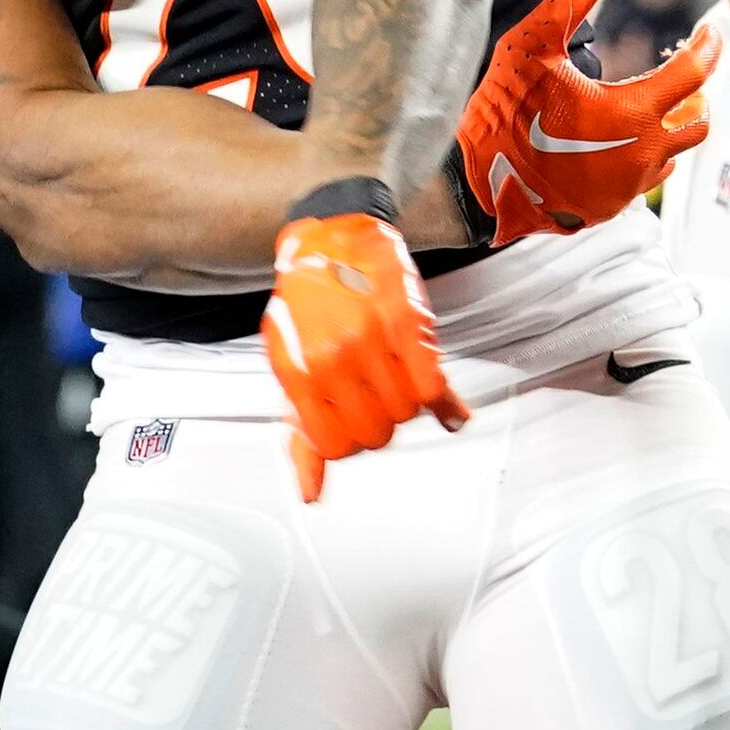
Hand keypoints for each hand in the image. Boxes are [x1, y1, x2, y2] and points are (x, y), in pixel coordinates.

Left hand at [261, 202, 463, 499]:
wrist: (334, 235)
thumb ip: (301, 430)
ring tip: (394, 375)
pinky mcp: (408, 321)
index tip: (353, 421)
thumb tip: (311, 493)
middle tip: (376, 394)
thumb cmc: (309, 304)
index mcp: (298, 372)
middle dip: (381, 423)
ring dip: (407, 403)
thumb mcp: (291, 365)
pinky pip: (432, 385)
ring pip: (406, 413)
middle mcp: (332, 358)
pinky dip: (438, 393)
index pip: (335, 447)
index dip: (350, 442)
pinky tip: (425, 376)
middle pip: (376, 435)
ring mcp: (371, 340)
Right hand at [457, 0, 716, 245]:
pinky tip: (620, 142)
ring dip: (669, 128)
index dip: (707, 47)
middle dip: (697, 95)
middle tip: (683, 72)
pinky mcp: (608, 208)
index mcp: (632, 112)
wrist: (476, 186)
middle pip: (697, 122)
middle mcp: (640, 155)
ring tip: (650, 106)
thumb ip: (570, 0)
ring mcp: (626, 188)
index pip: (692, 74)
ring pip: (672, 156)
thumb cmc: (503, 113)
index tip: (711, 32)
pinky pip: (643, 181)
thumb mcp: (531, 45)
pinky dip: (643, 157)